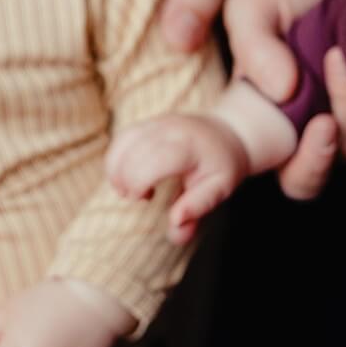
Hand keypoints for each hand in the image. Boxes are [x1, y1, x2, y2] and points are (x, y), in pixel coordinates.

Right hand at [105, 114, 250, 243]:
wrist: (228, 134)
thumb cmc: (222, 165)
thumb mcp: (219, 188)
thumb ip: (197, 207)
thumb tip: (176, 223)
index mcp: (188, 146)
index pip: (150, 162)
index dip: (138, 183)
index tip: (145, 199)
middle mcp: (169, 129)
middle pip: (130, 153)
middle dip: (126, 181)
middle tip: (144, 197)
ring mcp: (156, 122)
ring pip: (121, 143)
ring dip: (116, 170)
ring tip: (132, 188)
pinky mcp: (148, 123)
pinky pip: (121, 139)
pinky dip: (117, 160)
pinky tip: (130, 175)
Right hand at [221, 0, 345, 199]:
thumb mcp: (254, 7)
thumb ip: (251, 44)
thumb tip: (280, 91)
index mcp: (260, 121)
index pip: (260, 172)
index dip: (275, 173)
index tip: (303, 134)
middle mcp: (299, 134)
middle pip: (306, 181)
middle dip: (317, 159)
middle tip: (325, 121)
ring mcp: (345, 130)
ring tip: (339, 57)